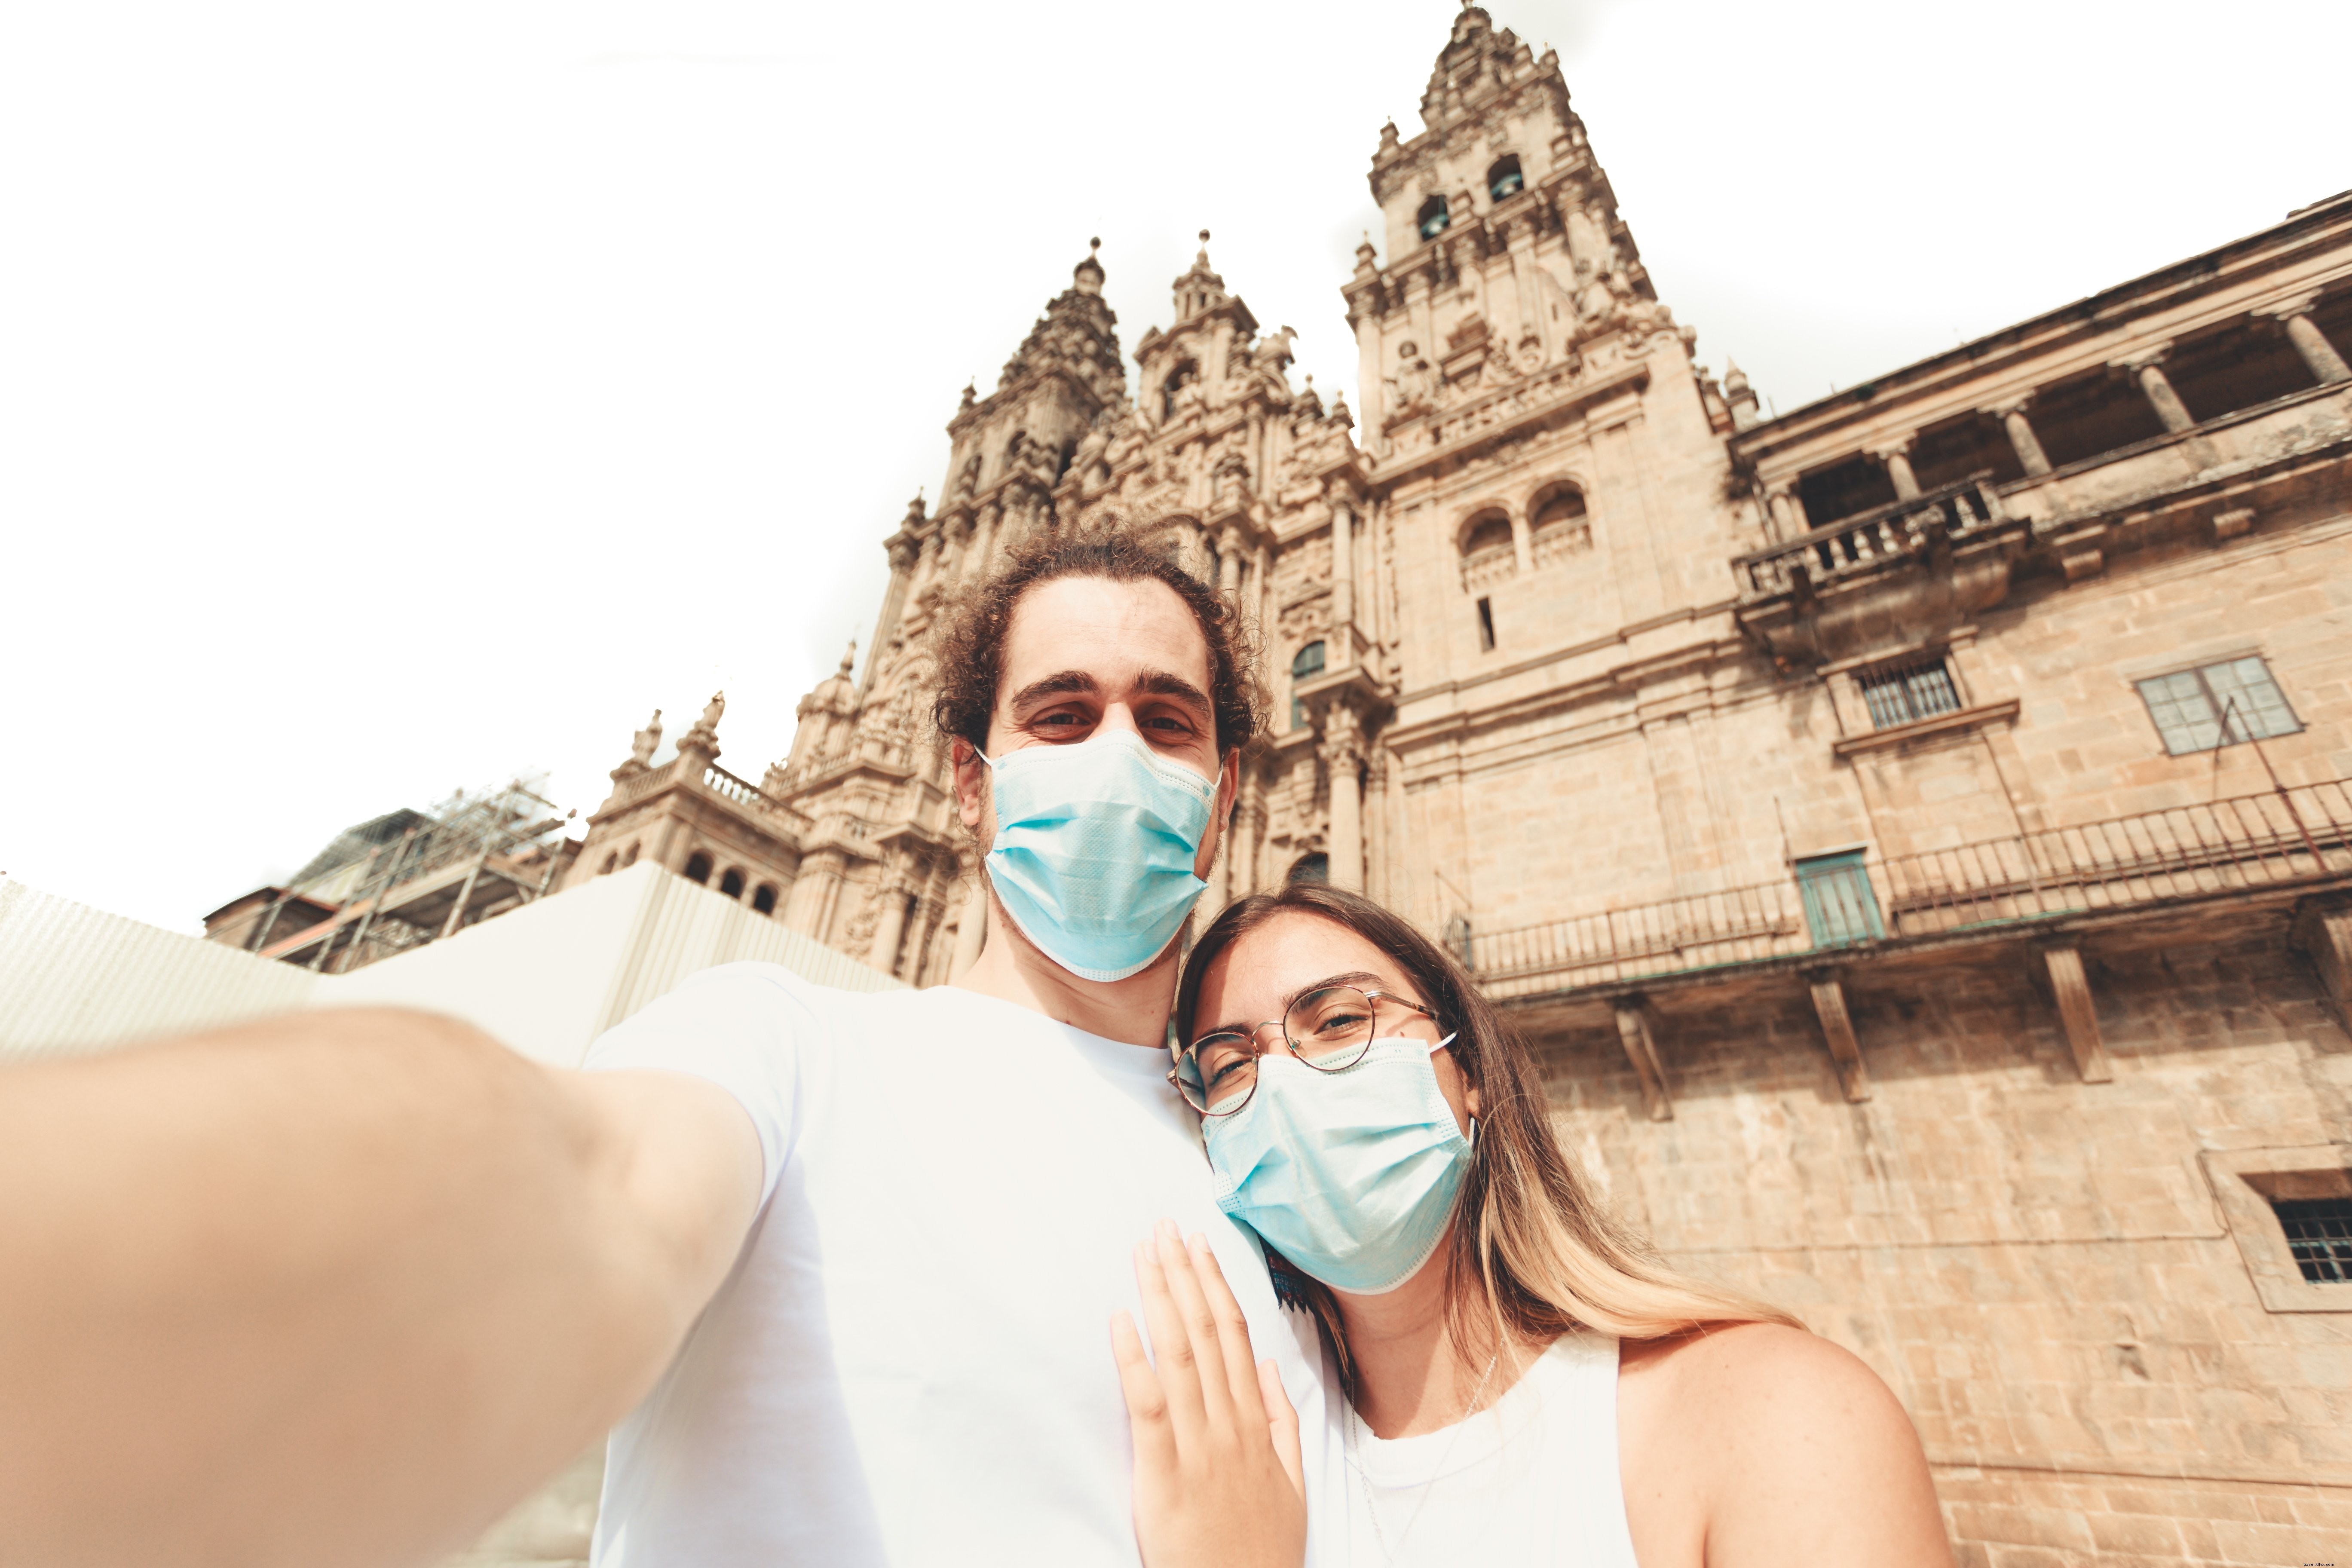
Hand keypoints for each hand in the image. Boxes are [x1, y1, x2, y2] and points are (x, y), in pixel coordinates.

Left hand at [1112, 1219, 1305, 1567]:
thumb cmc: (1261, 1548)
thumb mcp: (1291, 1482)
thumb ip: (1282, 1422)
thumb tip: (1268, 1368)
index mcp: (1254, 1423)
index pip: (1233, 1336)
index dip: (1214, 1285)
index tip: (1198, 1245)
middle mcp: (1228, 1426)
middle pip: (1205, 1333)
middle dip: (1183, 1275)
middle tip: (1163, 1228)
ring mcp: (1198, 1448)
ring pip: (1179, 1356)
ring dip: (1160, 1298)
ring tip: (1143, 1254)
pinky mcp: (1164, 1477)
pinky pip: (1148, 1408)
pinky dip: (1134, 1360)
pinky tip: (1121, 1321)